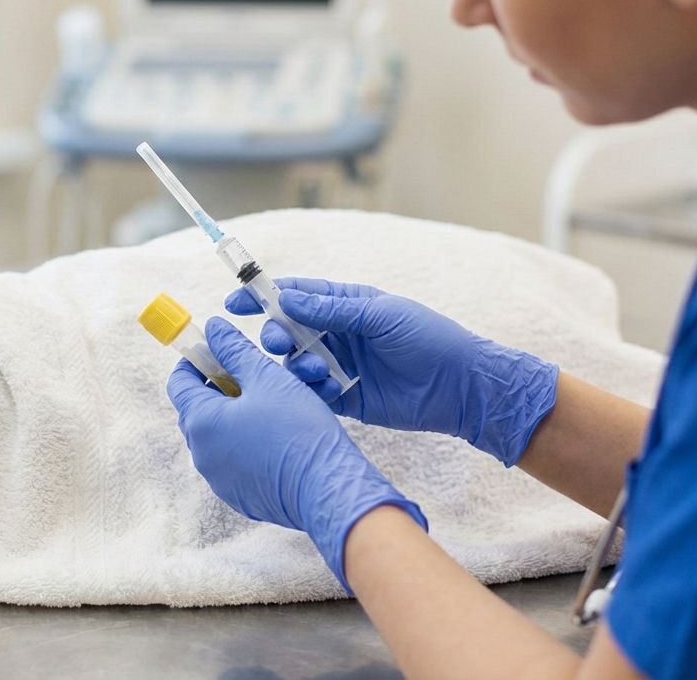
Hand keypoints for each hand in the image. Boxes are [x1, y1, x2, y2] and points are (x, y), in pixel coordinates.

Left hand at [167, 317, 425, 591]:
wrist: (329, 489)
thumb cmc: (298, 429)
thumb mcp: (268, 378)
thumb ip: (235, 350)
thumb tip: (214, 329)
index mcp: (201, 422)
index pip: (179, 382)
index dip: (197, 361)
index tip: (219, 350)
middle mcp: (202, 454)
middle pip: (199, 409)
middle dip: (222, 388)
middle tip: (255, 376)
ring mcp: (220, 480)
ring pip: (220, 436)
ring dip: (238, 416)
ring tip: (273, 405)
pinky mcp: (241, 497)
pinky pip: (236, 461)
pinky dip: (249, 444)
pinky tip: (279, 436)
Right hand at [226, 278, 558, 465]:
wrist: (461, 387)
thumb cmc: (428, 339)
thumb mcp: (381, 315)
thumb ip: (332, 310)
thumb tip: (286, 299)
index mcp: (347, 305)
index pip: (296, 296)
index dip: (263, 297)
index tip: (235, 302)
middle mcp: (339, 334)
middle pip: (290, 331)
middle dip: (277, 335)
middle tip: (279, 342)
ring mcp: (340, 367)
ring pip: (297, 364)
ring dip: (296, 366)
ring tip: (315, 371)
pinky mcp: (345, 399)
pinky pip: (313, 394)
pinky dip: (310, 393)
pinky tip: (323, 391)